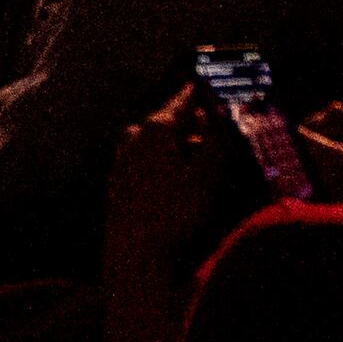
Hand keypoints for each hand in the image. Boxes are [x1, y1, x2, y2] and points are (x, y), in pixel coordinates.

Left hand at [104, 89, 247, 296]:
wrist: (134, 254)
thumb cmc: (173, 214)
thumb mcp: (206, 178)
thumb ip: (216, 143)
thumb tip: (222, 114)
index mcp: (156, 128)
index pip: (185, 99)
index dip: (204, 93)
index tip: (219, 87)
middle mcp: (135, 136)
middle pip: (172, 122)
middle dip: (197, 127)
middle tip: (220, 134)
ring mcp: (123, 157)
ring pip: (159, 143)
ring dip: (182, 148)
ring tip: (204, 164)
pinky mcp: (119, 179)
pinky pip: (148, 161)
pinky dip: (166, 165)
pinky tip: (179, 183)